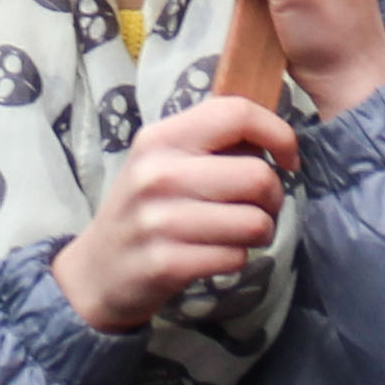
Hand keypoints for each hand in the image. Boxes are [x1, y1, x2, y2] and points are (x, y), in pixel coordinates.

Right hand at [51, 97, 299, 332]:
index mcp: (161, 138)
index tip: (286, 159)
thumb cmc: (146, 209)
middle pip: (258, 176)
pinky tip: (212, 255)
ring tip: (235, 233)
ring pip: (255, 222)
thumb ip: (212, 142)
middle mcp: (157, 174)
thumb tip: (274, 134)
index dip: (278, 134)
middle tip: (257, 207)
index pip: (236, 113)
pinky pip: (235, 258)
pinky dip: (235, 259)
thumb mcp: (165, 162)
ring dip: (258, 233)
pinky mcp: (166, 264)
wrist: (98, 271)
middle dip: (273, 198)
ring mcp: (159, 221)